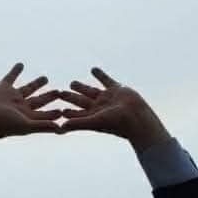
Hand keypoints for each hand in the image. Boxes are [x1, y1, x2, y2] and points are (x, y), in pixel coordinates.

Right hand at [0, 63, 63, 150]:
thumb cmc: (4, 125)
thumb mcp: (26, 125)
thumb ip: (44, 126)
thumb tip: (61, 130)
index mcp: (28, 117)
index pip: (45, 114)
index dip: (54, 113)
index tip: (64, 110)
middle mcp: (21, 107)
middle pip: (39, 101)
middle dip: (49, 97)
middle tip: (60, 92)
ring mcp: (12, 97)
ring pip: (28, 88)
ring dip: (36, 84)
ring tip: (46, 78)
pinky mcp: (3, 88)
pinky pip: (11, 77)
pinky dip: (16, 71)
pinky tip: (20, 64)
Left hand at [57, 68, 171, 152]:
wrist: (137, 116)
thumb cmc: (117, 123)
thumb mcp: (95, 122)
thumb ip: (78, 123)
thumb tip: (61, 128)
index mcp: (93, 116)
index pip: (77, 114)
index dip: (69, 112)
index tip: (59, 111)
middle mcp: (99, 107)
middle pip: (82, 101)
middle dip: (72, 98)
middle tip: (60, 93)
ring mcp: (108, 98)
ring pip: (91, 91)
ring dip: (82, 87)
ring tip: (72, 83)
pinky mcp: (117, 89)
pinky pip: (106, 80)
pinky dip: (100, 75)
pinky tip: (93, 69)